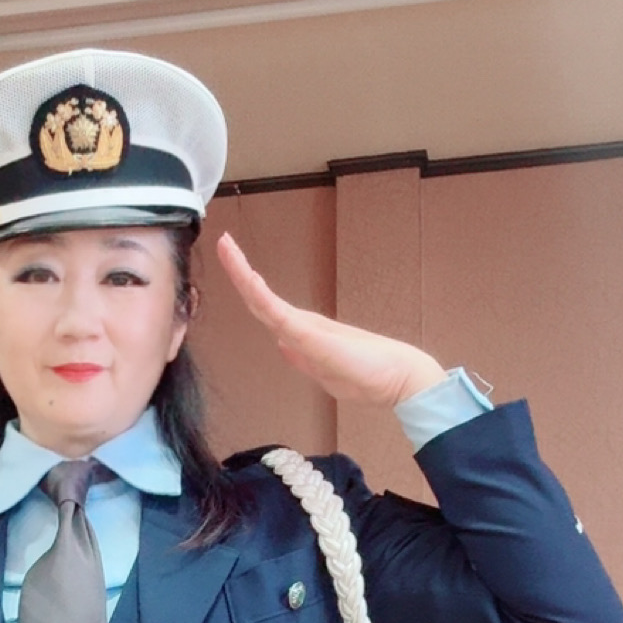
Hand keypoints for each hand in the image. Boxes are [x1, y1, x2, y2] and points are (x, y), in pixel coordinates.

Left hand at [216, 230, 447, 408]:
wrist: (399, 379)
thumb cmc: (370, 377)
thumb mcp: (326, 372)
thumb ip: (303, 358)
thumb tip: (282, 342)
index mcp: (301, 336)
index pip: (265, 310)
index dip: (247, 288)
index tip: (232, 263)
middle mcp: (301, 327)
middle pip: (259, 299)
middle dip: (238, 271)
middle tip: (223, 242)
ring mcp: (306, 329)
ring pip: (264, 301)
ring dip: (243, 274)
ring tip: (227, 246)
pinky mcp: (312, 336)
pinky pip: (279, 314)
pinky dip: (260, 294)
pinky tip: (248, 278)